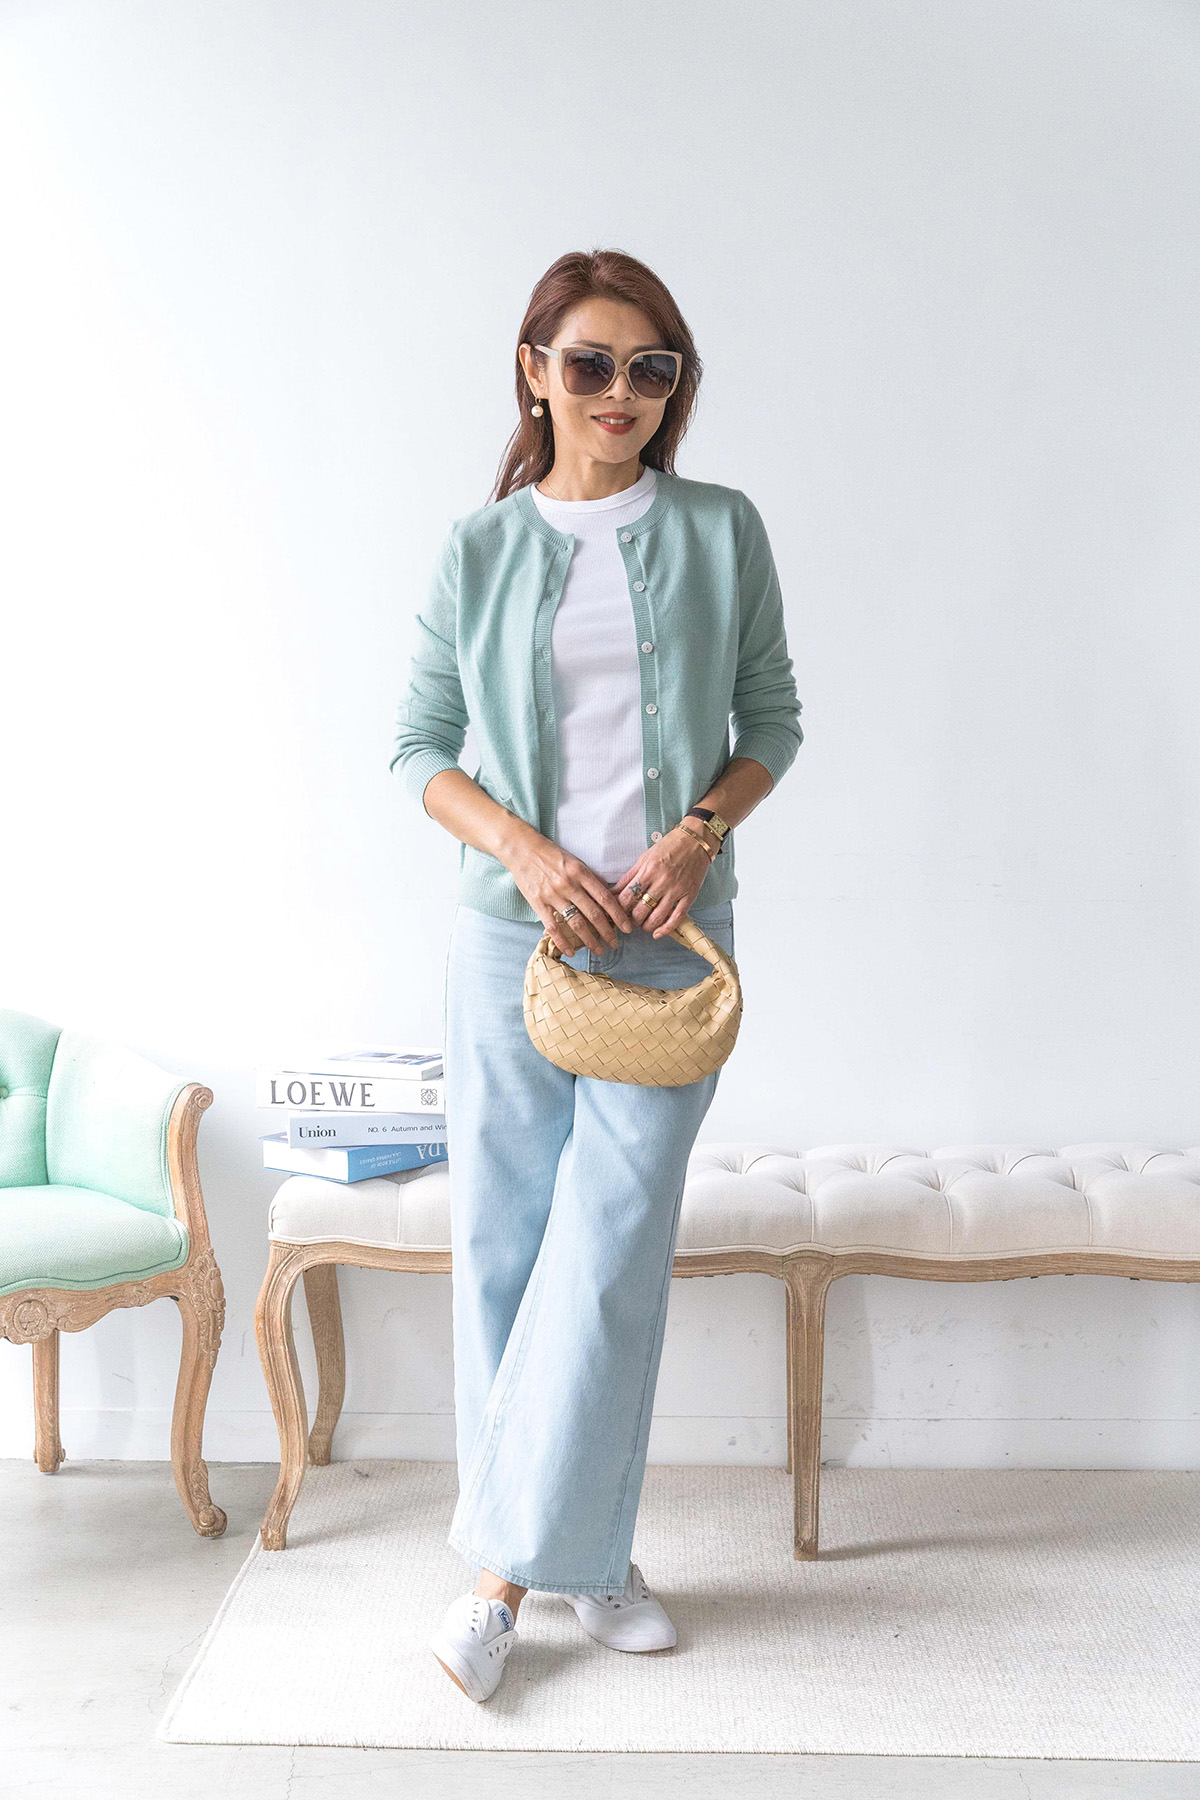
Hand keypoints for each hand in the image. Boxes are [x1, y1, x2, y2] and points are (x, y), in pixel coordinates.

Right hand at [503, 825, 634, 956]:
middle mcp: (569, 885)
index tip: (626, 927)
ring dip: (590, 940)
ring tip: (598, 950)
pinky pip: (553, 927)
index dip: (618, 915)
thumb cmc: (551, 855)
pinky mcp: (538, 903)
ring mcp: (553, 895)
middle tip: (615, 944)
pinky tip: (571, 952)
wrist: (522, 849)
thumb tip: (608, 895)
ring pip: (576, 923)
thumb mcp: (575, 861)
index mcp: (581, 873)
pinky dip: (563, 942)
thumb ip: (591, 878)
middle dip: (607, 932)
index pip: (605, 898)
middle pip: (594, 914)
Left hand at [611, 825, 713, 937]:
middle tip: (630, 920)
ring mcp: (677, 889)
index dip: (618, 909)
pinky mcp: (690, 895)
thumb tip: (612, 893)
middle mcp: (661, 881)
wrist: (695, 841)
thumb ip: (629, 877)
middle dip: (632, 920)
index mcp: (647, 871)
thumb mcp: (644, 858)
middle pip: (640, 911)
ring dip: (646, 926)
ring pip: (657, 917)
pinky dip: (665, 929)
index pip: (626, 897)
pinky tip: (657, 934)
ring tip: (642, 925)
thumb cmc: (668, 847)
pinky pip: (677, 918)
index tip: (617, 913)